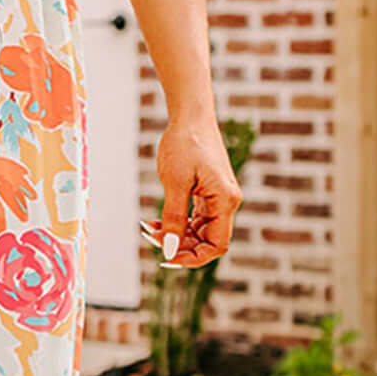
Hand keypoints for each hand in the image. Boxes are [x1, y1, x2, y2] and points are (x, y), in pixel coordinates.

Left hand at [141, 115, 242, 268]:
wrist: (190, 117)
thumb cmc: (185, 144)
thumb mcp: (175, 183)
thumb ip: (173, 218)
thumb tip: (169, 248)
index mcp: (225, 200)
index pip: (217, 245)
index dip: (194, 258)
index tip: (167, 257)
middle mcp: (226, 202)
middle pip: (207, 241)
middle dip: (179, 246)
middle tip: (151, 239)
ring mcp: (218, 198)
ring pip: (199, 232)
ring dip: (175, 236)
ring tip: (150, 230)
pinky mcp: (208, 194)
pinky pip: (194, 219)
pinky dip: (176, 223)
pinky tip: (156, 222)